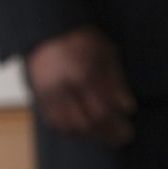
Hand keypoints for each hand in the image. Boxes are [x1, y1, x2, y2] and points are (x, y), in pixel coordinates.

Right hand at [25, 26, 135, 147]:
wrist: (49, 31)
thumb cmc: (83, 39)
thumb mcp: (107, 53)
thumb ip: (117, 82)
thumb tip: (128, 108)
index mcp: (83, 74)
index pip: (101, 110)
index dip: (116, 124)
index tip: (128, 129)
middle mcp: (64, 88)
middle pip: (85, 123)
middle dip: (105, 134)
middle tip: (121, 138)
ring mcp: (49, 95)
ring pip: (68, 128)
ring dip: (88, 136)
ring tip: (106, 136)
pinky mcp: (39, 99)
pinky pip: (54, 124)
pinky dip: (70, 132)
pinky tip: (85, 132)